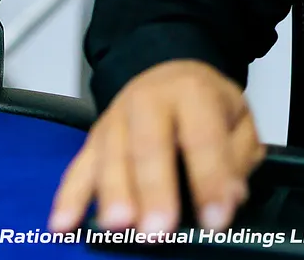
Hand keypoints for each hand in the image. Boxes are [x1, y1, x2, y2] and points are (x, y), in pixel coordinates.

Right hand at [50, 59, 264, 234]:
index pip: (201, 138)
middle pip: (147, 145)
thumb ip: (236, 157)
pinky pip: (79, 167)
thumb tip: (229, 195)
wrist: (170, 74)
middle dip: (151, 189)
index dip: (209, 180)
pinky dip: (69, 197)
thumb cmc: (206, 105)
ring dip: (111, 194)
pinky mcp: (94, 138)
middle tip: (158, 229)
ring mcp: (115, 118)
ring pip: (110, 156)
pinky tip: (64, 223)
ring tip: (117, 227)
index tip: (215, 220)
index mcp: (192, 92)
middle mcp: (147, 100)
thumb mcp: (239, 120)